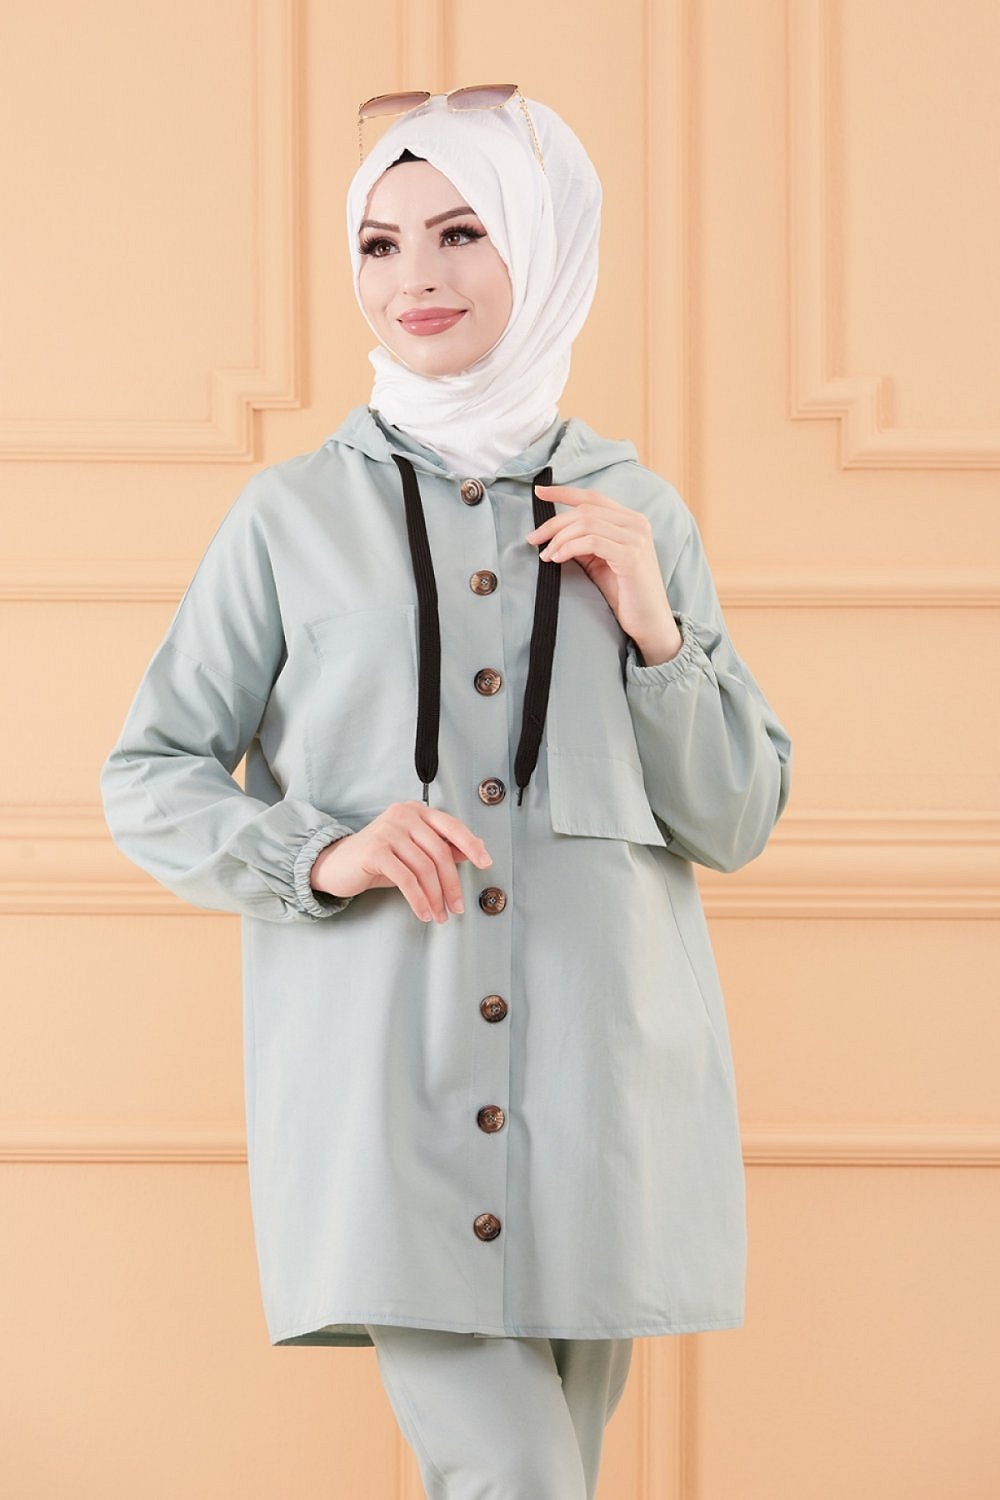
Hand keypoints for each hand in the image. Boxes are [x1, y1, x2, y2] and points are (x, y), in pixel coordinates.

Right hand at [309, 801, 492, 923]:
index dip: (471, 845)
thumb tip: (475, 850)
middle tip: (457, 908)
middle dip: (452, 884)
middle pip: (440, 852)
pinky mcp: (375, 850)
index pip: (452, 826)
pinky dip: (418, 899)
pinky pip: (406, 879)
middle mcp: (403, 814)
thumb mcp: (414, 852)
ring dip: (435, 897)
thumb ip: (442, 848)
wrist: (337, 865)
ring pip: (425, 868)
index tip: (486, 863)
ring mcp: (388, 830)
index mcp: (416, 811)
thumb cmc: (379, 859)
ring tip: (439, 916)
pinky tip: (423, 913)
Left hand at [528, 485, 681, 662]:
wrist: (649, 621)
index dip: (564, 492)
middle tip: (533, 539)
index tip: (538, 492)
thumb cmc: (624, 593)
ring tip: (546, 555)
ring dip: (559, 538)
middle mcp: (637, 523)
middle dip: (553, 523)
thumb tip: (553, 533)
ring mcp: (636, 538)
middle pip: (585, 510)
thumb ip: (583, 543)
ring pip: (586, 523)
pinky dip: (569, 548)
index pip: (593, 497)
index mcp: (631, 520)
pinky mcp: (631, 556)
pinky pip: (591, 542)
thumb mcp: (599, 561)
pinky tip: (557, 559)